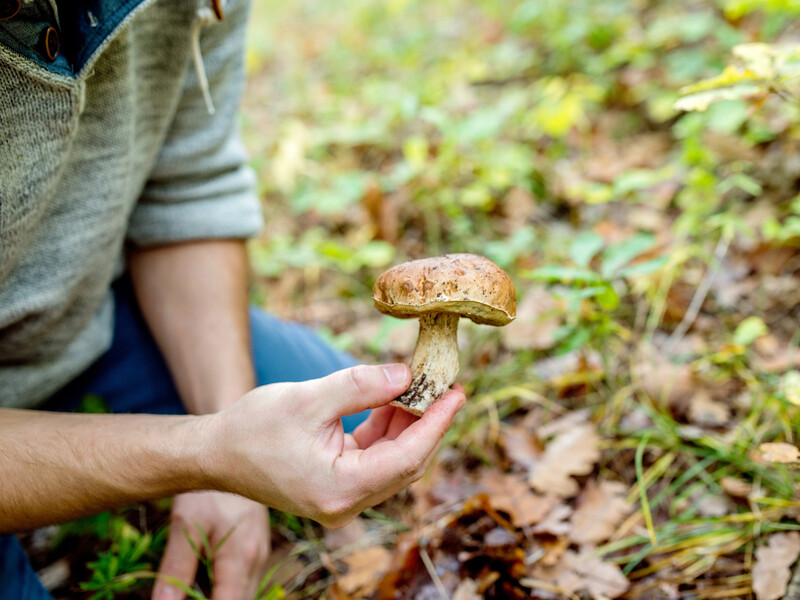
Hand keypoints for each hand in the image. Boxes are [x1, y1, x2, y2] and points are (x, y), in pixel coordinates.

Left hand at [152, 492, 269, 599]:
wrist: (231, 453)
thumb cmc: (207, 488)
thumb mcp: (185, 526)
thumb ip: (175, 569)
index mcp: (242, 559)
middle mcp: (258, 560)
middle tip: (185, 594)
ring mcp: (261, 552)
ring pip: (245, 593)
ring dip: (223, 597)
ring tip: (194, 590)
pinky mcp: (259, 545)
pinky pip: (246, 579)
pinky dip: (228, 587)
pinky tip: (207, 577)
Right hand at [206, 364, 465, 527]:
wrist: (215, 454)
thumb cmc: (253, 428)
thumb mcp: (309, 399)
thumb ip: (361, 386)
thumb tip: (407, 375)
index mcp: (340, 489)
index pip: (407, 458)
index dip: (437, 423)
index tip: (457, 393)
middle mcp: (346, 503)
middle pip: (406, 463)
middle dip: (429, 423)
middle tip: (448, 386)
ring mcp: (342, 498)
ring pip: (393, 460)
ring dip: (409, 424)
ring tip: (423, 386)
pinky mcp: (337, 486)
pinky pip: (374, 458)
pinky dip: (386, 430)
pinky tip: (394, 400)